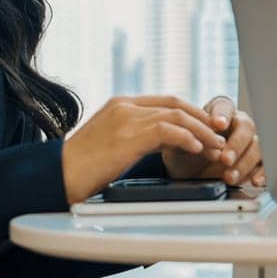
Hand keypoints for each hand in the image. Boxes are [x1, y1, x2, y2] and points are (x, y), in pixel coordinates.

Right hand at [60, 96, 228, 203]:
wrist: (55, 176)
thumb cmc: (81, 167)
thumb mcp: (113, 143)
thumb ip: (138, 136)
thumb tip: (168, 140)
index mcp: (121, 105)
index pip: (167, 101)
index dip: (192, 112)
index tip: (209, 125)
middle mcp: (125, 106)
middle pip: (176, 104)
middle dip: (203, 119)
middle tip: (221, 134)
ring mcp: (126, 118)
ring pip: (177, 116)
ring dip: (202, 131)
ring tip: (216, 146)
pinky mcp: (127, 136)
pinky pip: (168, 130)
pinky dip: (187, 138)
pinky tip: (197, 149)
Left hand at [163, 96, 265, 186]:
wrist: (187, 173)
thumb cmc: (186, 152)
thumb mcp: (180, 144)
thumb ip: (188, 139)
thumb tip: (198, 142)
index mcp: (219, 113)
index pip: (224, 107)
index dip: (223, 115)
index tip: (218, 125)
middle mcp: (238, 124)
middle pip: (246, 127)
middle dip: (236, 144)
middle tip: (225, 159)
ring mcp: (249, 143)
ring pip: (257, 147)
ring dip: (245, 163)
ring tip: (230, 177)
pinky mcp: (256, 161)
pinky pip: (265, 165)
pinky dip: (262, 173)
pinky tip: (255, 181)